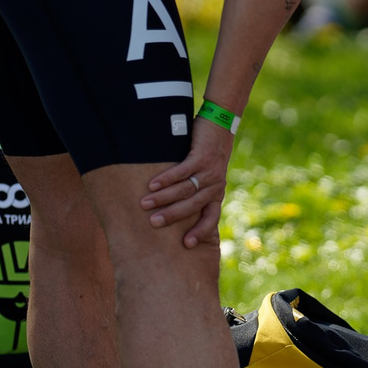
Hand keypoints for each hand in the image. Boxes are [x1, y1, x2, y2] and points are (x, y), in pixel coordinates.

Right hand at [142, 118, 232, 247]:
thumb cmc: (209, 151)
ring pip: (184, 189)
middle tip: (153, 224)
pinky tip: (152, 184)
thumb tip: (172, 207)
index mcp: (217, 192)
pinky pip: (182, 171)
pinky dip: (166, 179)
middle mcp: (215, 184)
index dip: (200, 232)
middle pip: (192, 206)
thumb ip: (196, 189)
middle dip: (172, 216)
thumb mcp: (208, 173)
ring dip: (163, 197)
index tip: (186, 245)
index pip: (211, 218)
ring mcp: (210, 171)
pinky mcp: (202, 157)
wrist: (221, 123)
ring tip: (145, 204)